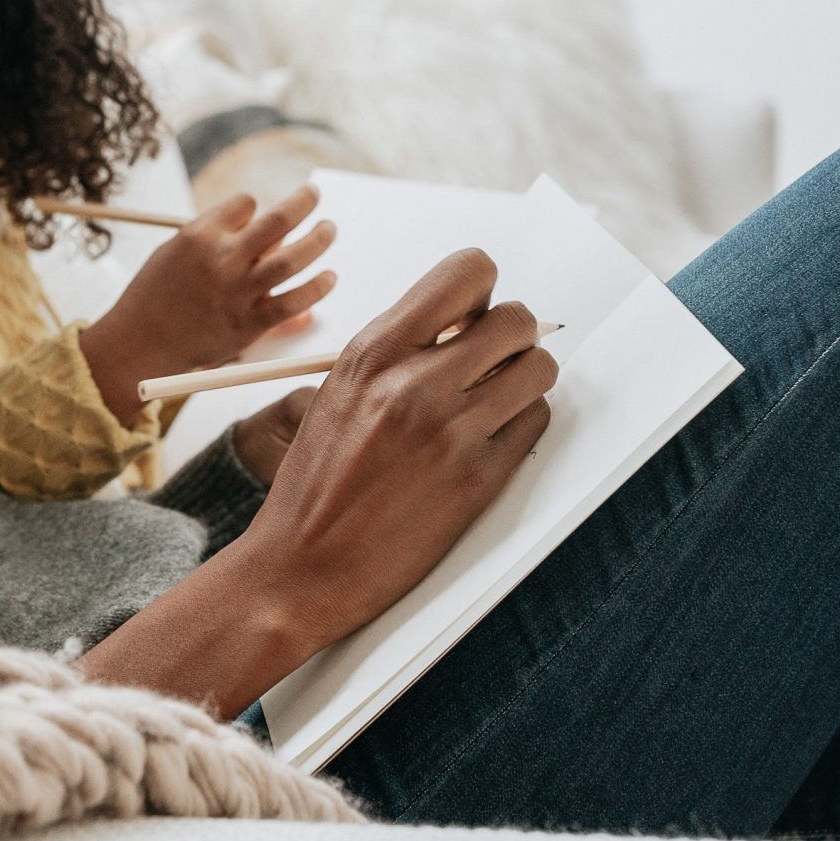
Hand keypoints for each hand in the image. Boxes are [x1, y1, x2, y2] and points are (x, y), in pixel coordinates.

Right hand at [76, 187, 336, 420]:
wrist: (140, 342)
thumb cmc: (157, 294)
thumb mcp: (176, 252)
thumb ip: (217, 239)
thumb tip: (264, 235)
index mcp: (199, 235)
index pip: (245, 203)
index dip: (253, 207)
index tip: (254, 217)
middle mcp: (222, 260)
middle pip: (277, 221)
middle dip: (302, 202)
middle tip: (314, 193)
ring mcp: (238, 292)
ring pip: (291, 259)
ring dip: (317, 240)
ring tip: (329, 229)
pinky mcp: (249, 323)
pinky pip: (293, 302)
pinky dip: (316, 288)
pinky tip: (329, 277)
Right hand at [79, 249, 555, 712]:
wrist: (299, 568)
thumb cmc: (315, 486)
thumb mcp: (339, 394)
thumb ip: (396, 353)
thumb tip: (461, 325)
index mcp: (373, 354)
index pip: (469, 272)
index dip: (482, 294)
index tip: (470, 321)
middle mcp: (414, 384)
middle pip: (518, 320)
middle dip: (512, 339)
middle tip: (490, 366)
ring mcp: (451, 432)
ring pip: (539, 370)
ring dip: (523, 382)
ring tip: (492, 405)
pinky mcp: (478, 480)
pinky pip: (535, 423)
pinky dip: (520, 428)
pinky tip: (486, 443)